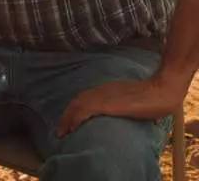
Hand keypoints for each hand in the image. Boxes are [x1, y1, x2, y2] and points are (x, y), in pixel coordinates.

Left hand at [57, 75, 186, 136]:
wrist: (161, 90)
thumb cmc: (154, 98)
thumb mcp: (135, 102)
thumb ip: (131, 108)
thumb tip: (143, 121)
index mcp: (108, 90)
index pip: (85, 98)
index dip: (75, 109)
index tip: (69, 121)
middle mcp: (102, 90)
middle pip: (77, 101)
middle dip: (67, 115)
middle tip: (61, 130)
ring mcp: (103, 95)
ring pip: (77, 105)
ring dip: (67, 119)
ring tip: (62, 133)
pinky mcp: (106, 104)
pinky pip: (84, 110)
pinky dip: (75, 119)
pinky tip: (71, 129)